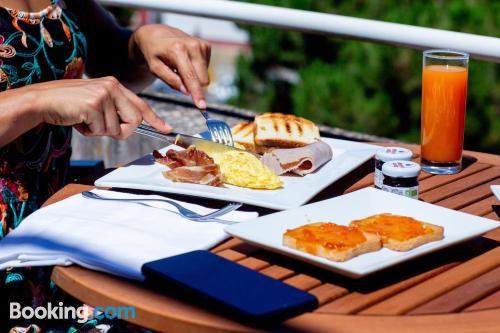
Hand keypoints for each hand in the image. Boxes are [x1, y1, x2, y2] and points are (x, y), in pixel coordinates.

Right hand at [31, 77, 171, 138]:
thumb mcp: (97, 103)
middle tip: (103, 129)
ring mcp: (103, 95)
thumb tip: (131, 127)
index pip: (141, 105)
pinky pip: (101, 130)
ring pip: (116, 129)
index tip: (166, 129)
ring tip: (84, 120)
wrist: (43, 100)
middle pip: (135, 120)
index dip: (155, 119)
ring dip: (99, 131)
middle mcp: (112, 87)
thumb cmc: (70, 105)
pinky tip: (78, 120)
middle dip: (122, 132)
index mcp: (115, 85)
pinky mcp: (93, 105)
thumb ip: (115, 110)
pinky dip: (89, 131)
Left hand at [131, 24, 210, 108]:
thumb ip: (169, 80)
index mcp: (178, 50)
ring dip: (194, 76)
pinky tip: (186, 61)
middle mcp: (193, 45)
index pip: (191, 77)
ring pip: (205, 76)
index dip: (197, 93)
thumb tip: (186, 91)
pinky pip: (206, 68)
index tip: (202, 106)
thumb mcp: (154, 68)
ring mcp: (201, 44)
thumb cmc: (153, 53)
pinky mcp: (206, 46)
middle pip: (202, 79)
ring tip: (179, 67)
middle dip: (193, 85)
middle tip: (178, 78)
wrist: (157, 35)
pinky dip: (196, 69)